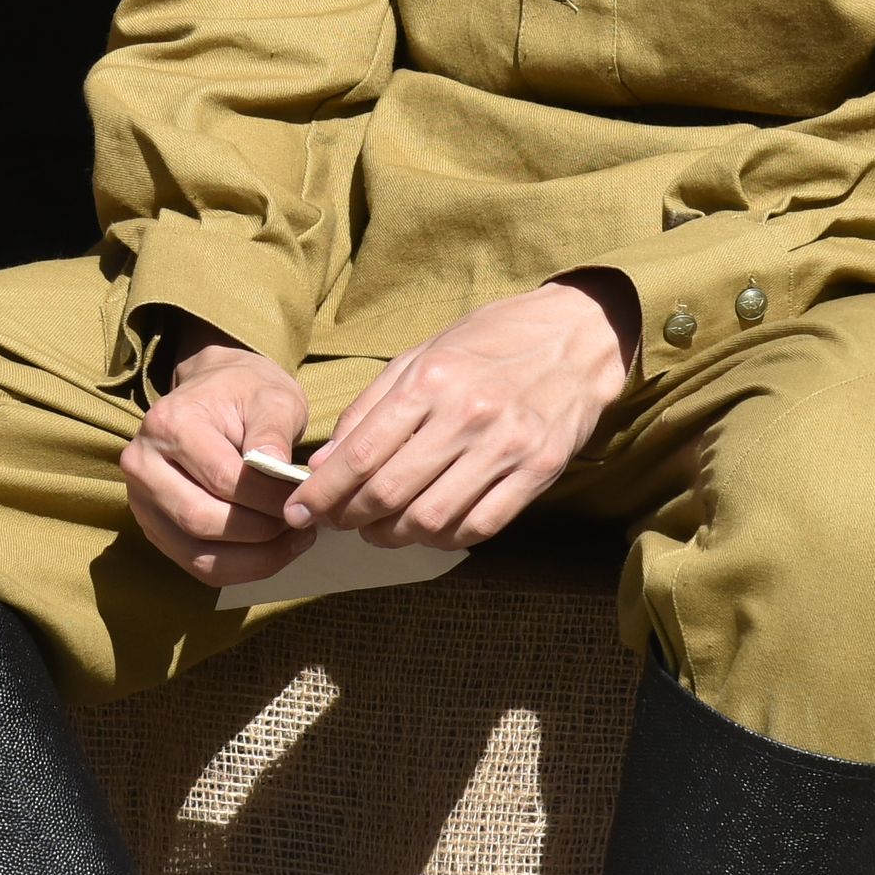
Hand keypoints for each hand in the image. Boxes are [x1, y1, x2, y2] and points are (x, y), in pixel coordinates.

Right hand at [122, 337, 314, 591]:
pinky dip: (240, 568)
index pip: (221, 478)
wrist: (215, 393)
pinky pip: (197, 565)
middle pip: (201, 520)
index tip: (306, 498)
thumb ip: (273, 432)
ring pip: (198, 554)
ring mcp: (142, 501)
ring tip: (295, 541)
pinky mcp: (154, 527)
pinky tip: (273, 551)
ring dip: (254, 559)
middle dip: (261, 532)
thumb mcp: (272, 398)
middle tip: (303, 524)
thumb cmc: (247, 394)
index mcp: (168, 424)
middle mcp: (142, 464)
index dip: (268, 498)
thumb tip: (278, 470)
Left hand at [295, 278, 631, 552]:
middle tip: (337, 522)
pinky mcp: (537, 471)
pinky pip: (479, 526)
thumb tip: (324, 465)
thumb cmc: (489, 342)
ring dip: (393, 535)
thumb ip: (369, 410)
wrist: (576, 337)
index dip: (322, 493)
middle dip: (349, 518)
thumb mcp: (421, 355)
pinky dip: (444, 538)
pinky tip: (429, 528)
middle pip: (389, 493)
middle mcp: (466, 415)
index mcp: (430, 381)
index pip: (360, 454)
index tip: (299, 511)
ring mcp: (506, 447)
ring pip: (431, 519)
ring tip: (379, 528)